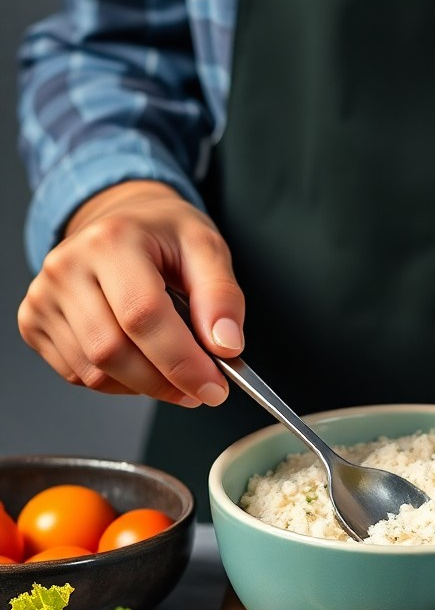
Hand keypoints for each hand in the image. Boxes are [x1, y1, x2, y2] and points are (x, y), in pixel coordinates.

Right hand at [18, 180, 243, 406]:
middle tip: (201, 388)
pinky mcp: (34, 322)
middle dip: (165, 382)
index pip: (142, 316)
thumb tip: (226, 345)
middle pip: (113, 352)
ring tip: (174, 369)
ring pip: (95, 372)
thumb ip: (222, 297)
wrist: (123, 221)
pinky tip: (140, 361)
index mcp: (111, 241)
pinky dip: (118, 383)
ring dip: (144, 386)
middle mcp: (66, 267)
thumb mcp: (208, 249)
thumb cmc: (165, 236)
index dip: (182, 362)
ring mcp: (44, 296)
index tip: (214, 387)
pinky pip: (78, 376)